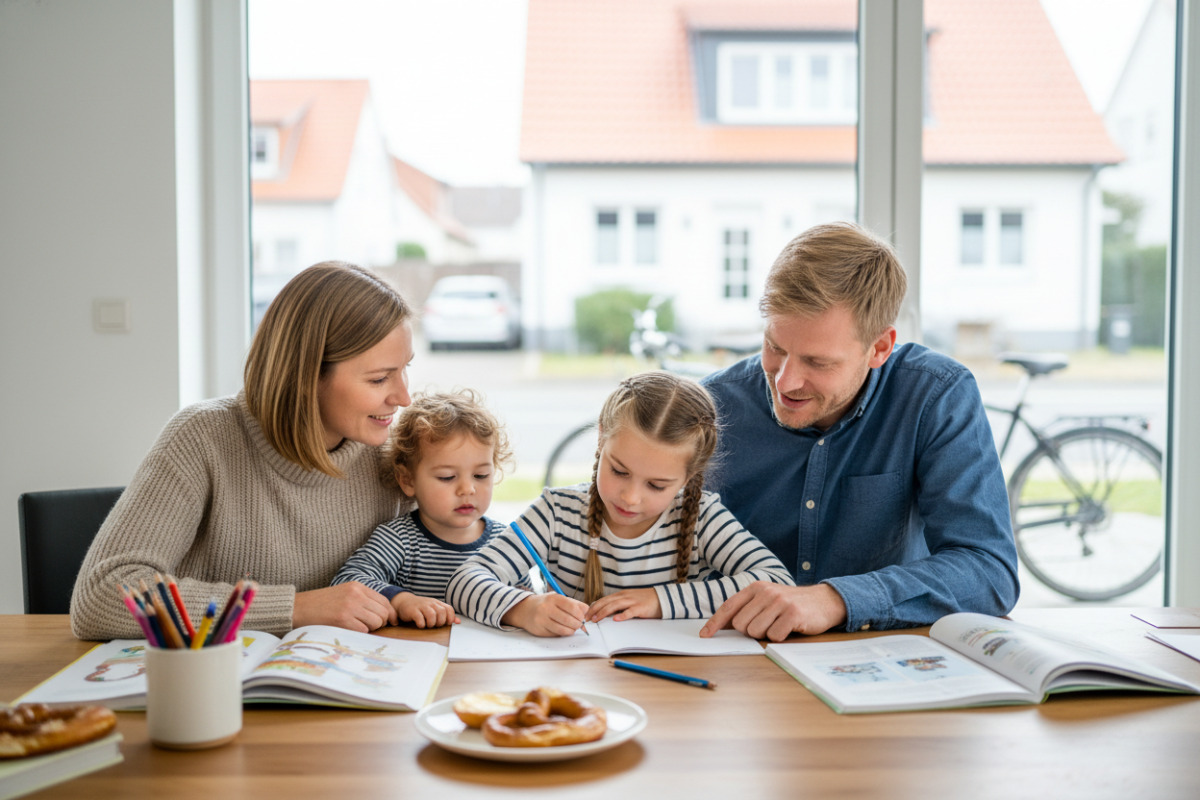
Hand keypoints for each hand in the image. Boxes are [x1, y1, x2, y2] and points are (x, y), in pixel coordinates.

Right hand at [293, 582, 398, 631]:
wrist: (298, 608)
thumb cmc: (321, 605)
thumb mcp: (344, 594)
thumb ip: (362, 600)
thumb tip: (385, 614)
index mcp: (357, 587)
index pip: (385, 601)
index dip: (389, 614)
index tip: (389, 622)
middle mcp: (356, 594)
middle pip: (383, 612)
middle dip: (380, 623)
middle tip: (369, 627)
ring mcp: (350, 606)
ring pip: (376, 622)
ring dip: (370, 629)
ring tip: (356, 627)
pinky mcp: (343, 619)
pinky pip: (363, 630)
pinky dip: (359, 633)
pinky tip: (348, 630)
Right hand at [391, 592, 458, 628]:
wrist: (403, 601)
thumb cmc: (421, 607)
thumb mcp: (434, 609)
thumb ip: (446, 615)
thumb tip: (458, 621)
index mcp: (437, 603)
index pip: (449, 609)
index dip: (450, 618)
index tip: (445, 624)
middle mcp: (430, 603)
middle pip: (442, 612)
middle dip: (440, 622)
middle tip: (435, 625)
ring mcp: (421, 606)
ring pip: (432, 615)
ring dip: (431, 623)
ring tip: (427, 625)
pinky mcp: (412, 610)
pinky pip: (420, 618)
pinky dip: (421, 624)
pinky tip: (420, 625)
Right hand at [502, 593, 587, 636]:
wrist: (525, 610)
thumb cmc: (546, 604)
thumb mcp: (558, 599)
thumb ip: (574, 604)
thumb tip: (587, 611)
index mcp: (553, 598)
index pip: (572, 607)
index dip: (580, 615)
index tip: (582, 618)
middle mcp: (546, 608)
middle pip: (568, 620)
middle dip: (577, 624)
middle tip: (579, 625)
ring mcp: (541, 620)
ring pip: (562, 630)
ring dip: (571, 631)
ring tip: (573, 628)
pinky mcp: (539, 630)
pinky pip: (555, 635)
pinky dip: (562, 634)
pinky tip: (563, 630)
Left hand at [586, 588, 660, 621]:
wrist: (662, 598)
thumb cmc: (645, 600)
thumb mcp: (630, 600)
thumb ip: (619, 605)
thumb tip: (606, 613)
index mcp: (621, 595)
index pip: (604, 600)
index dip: (594, 606)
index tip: (586, 614)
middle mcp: (625, 596)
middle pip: (606, 602)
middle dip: (595, 610)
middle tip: (587, 619)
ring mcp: (632, 601)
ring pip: (615, 606)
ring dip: (603, 613)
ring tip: (596, 619)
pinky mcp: (640, 608)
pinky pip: (630, 611)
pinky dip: (622, 615)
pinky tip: (616, 619)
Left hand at [699, 582, 846, 641]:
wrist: (825, 601)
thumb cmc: (792, 605)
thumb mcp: (767, 601)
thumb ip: (747, 610)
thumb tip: (721, 626)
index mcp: (756, 588)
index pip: (729, 607)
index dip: (715, 622)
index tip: (705, 635)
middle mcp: (766, 592)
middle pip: (740, 624)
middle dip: (750, 631)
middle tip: (767, 625)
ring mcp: (780, 602)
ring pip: (755, 631)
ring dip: (766, 634)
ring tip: (779, 625)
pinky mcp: (793, 614)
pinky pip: (774, 636)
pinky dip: (780, 638)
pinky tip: (790, 628)